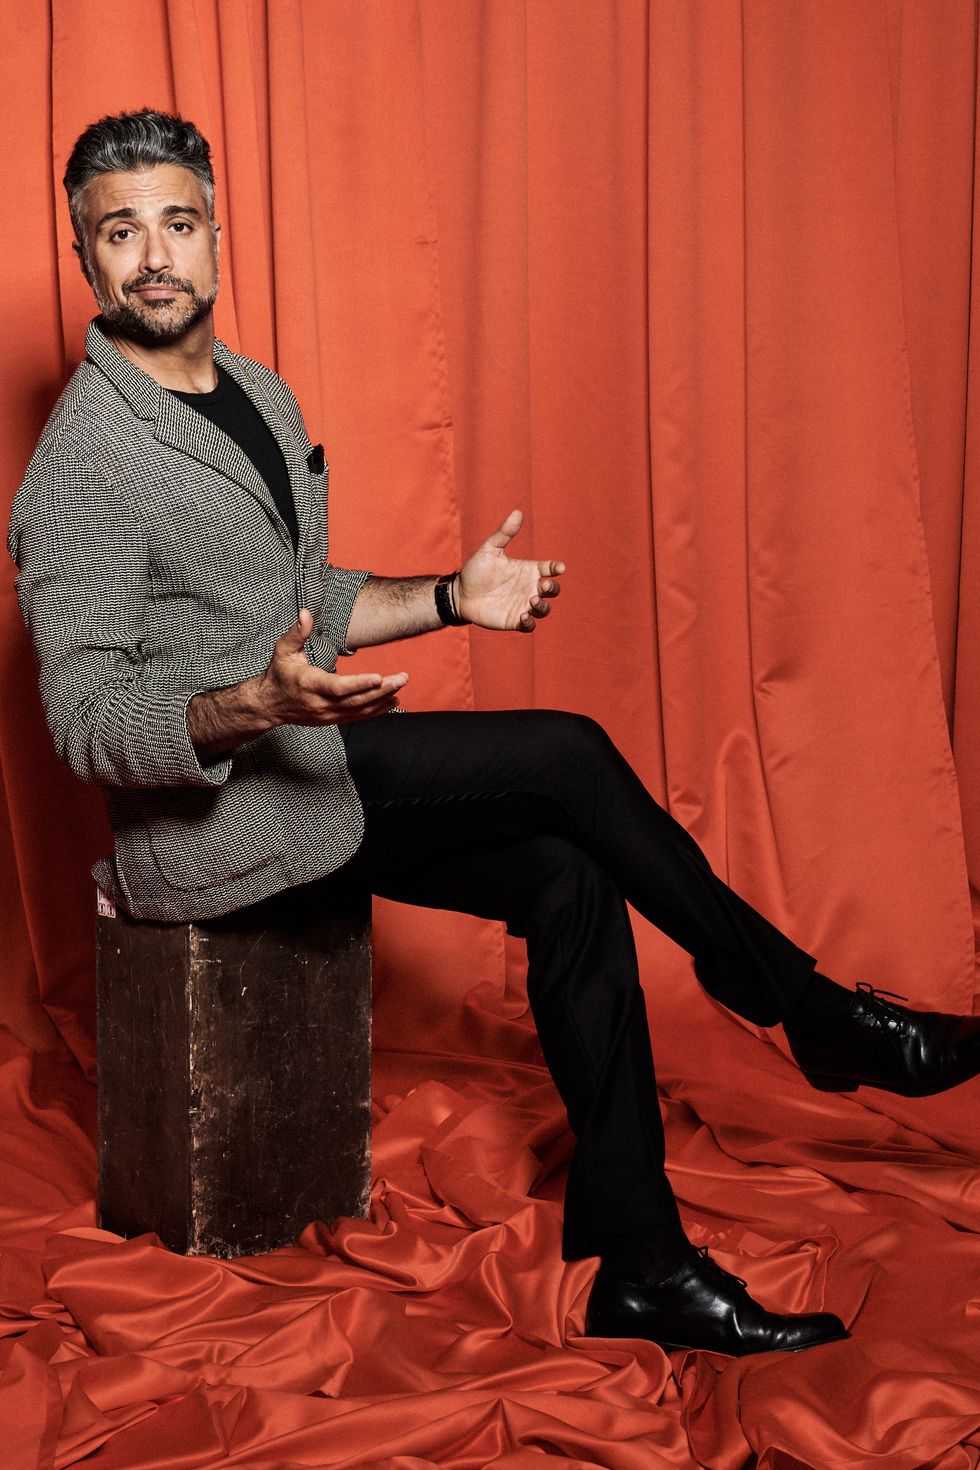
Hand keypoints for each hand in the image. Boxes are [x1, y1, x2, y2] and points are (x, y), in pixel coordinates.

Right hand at [257, 610, 408, 724]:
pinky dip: (377, 710)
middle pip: (356, 700)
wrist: (269, 704)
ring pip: (360, 710)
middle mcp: (320, 703)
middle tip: (402, 678)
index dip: (359, 684)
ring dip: (383, 699)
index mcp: (309, 684)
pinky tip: (392, 701)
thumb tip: (306, 613)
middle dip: (382, 689)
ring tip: (401, 686)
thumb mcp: (283, 650)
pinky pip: (359, 717)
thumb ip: (297, 632)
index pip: (338, 687)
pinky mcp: (333, 719)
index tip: (379, 677)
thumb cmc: (279, 673)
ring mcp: (328, 714)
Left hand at [457, 510, 564, 631]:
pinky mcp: (514, 620)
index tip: (559, 568)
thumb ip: (504, 533)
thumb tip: (517, 512)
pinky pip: (529, 625)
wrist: (460, 594)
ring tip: (532, 600)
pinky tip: (523, 617)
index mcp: (528, 570)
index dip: (557, 568)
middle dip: (552, 588)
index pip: (550, 569)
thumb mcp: (490, 549)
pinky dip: (530, 622)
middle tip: (542, 585)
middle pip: (552, 590)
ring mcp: (523, 605)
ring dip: (543, 606)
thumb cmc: (476, 570)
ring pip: (544, 609)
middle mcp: (529, 588)